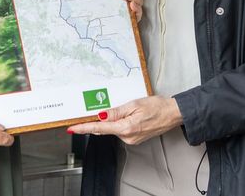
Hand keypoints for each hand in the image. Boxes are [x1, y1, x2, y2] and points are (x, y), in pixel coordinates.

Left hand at [66, 96, 181, 144]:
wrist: (172, 114)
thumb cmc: (157, 107)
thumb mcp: (134, 104)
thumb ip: (116, 111)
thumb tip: (101, 116)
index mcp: (126, 128)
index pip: (99, 128)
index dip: (84, 128)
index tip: (72, 128)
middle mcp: (127, 137)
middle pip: (104, 129)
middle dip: (96, 122)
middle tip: (86, 114)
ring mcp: (131, 139)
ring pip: (112, 129)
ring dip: (110, 121)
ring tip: (122, 109)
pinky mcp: (134, 138)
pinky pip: (120, 130)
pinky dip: (117, 124)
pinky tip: (124, 115)